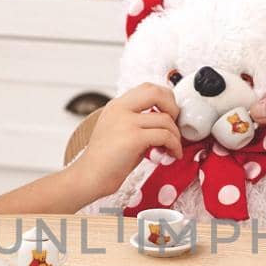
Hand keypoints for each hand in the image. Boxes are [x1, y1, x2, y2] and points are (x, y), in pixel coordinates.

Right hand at [72, 82, 182, 196]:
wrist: (90, 177)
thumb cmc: (106, 160)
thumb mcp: (119, 130)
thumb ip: (137, 120)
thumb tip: (164, 120)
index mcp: (116, 105)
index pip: (147, 88)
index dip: (164, 99)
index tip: (169, 116)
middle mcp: (120, 109)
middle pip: (157, 92)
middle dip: (174, 108)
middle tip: (174, 127)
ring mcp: (126, 122)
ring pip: (166, 119)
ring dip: (175, 135)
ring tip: (172, 148)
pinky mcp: (133, 138)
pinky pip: (165, 136)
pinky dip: (174, 145)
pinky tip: (172, 154)